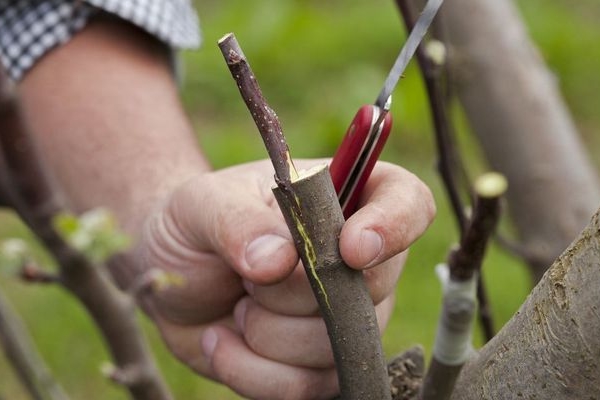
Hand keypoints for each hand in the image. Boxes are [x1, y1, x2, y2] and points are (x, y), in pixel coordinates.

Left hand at [134, 159, 434, 399]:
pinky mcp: (317, 365)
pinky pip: (305, 387)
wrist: (170, 278)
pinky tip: (223, 340)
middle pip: (372, 288)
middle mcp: (356, 260)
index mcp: (342, 198)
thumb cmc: (195, 225)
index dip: (394, 226)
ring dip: (267, 333)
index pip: (408, 203)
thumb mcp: (203, 205)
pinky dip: (251, 371)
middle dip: (294, 293)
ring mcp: (343, 316)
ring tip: (236, 306)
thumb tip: (278, 261)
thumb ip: (238, 223)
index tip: (350, 249)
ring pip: (334, 346)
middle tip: (246, 277)